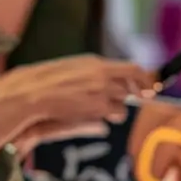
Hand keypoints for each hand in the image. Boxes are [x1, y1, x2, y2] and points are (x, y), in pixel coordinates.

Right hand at [0, 56, 157, 146]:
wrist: (32, 92)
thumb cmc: (46, 80)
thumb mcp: (73, 69)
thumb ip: (95, 75)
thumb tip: (111, 80)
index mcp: (97, 63)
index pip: (133, 69)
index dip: (144, 80)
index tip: (148, 89)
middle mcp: (103, 76)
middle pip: (130, 88)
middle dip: (130, 96)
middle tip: (124, 100)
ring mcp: (101, 92)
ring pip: (122, 105)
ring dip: (115, 109)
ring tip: (98, 108)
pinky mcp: (95, 108)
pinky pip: (111, 115)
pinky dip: (104, 117)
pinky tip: (89, 114)